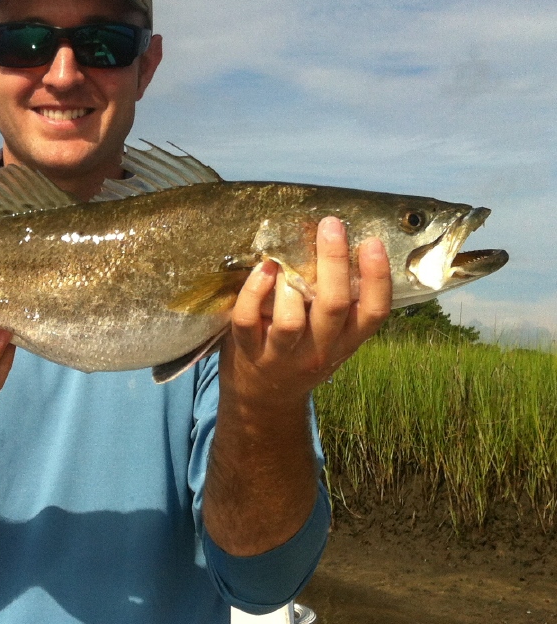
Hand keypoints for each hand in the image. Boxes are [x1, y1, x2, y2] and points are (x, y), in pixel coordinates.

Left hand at [202, 218, 391, 556]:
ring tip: (285, 255)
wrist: (264, 398)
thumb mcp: (331, 336)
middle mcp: (318, 350)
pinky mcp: (247, 350)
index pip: (373, 313)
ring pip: (290, 320)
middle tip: (331, 224)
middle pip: (333, 306)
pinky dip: (252, 293)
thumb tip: (342, 241)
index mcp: (346, 341)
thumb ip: (340, 301)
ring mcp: (281, 354)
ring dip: (289, 283)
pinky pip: (247, 321)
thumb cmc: (301, 350)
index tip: (372, 243)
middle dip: (333, 263)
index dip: (377, 279)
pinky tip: (261, 269)